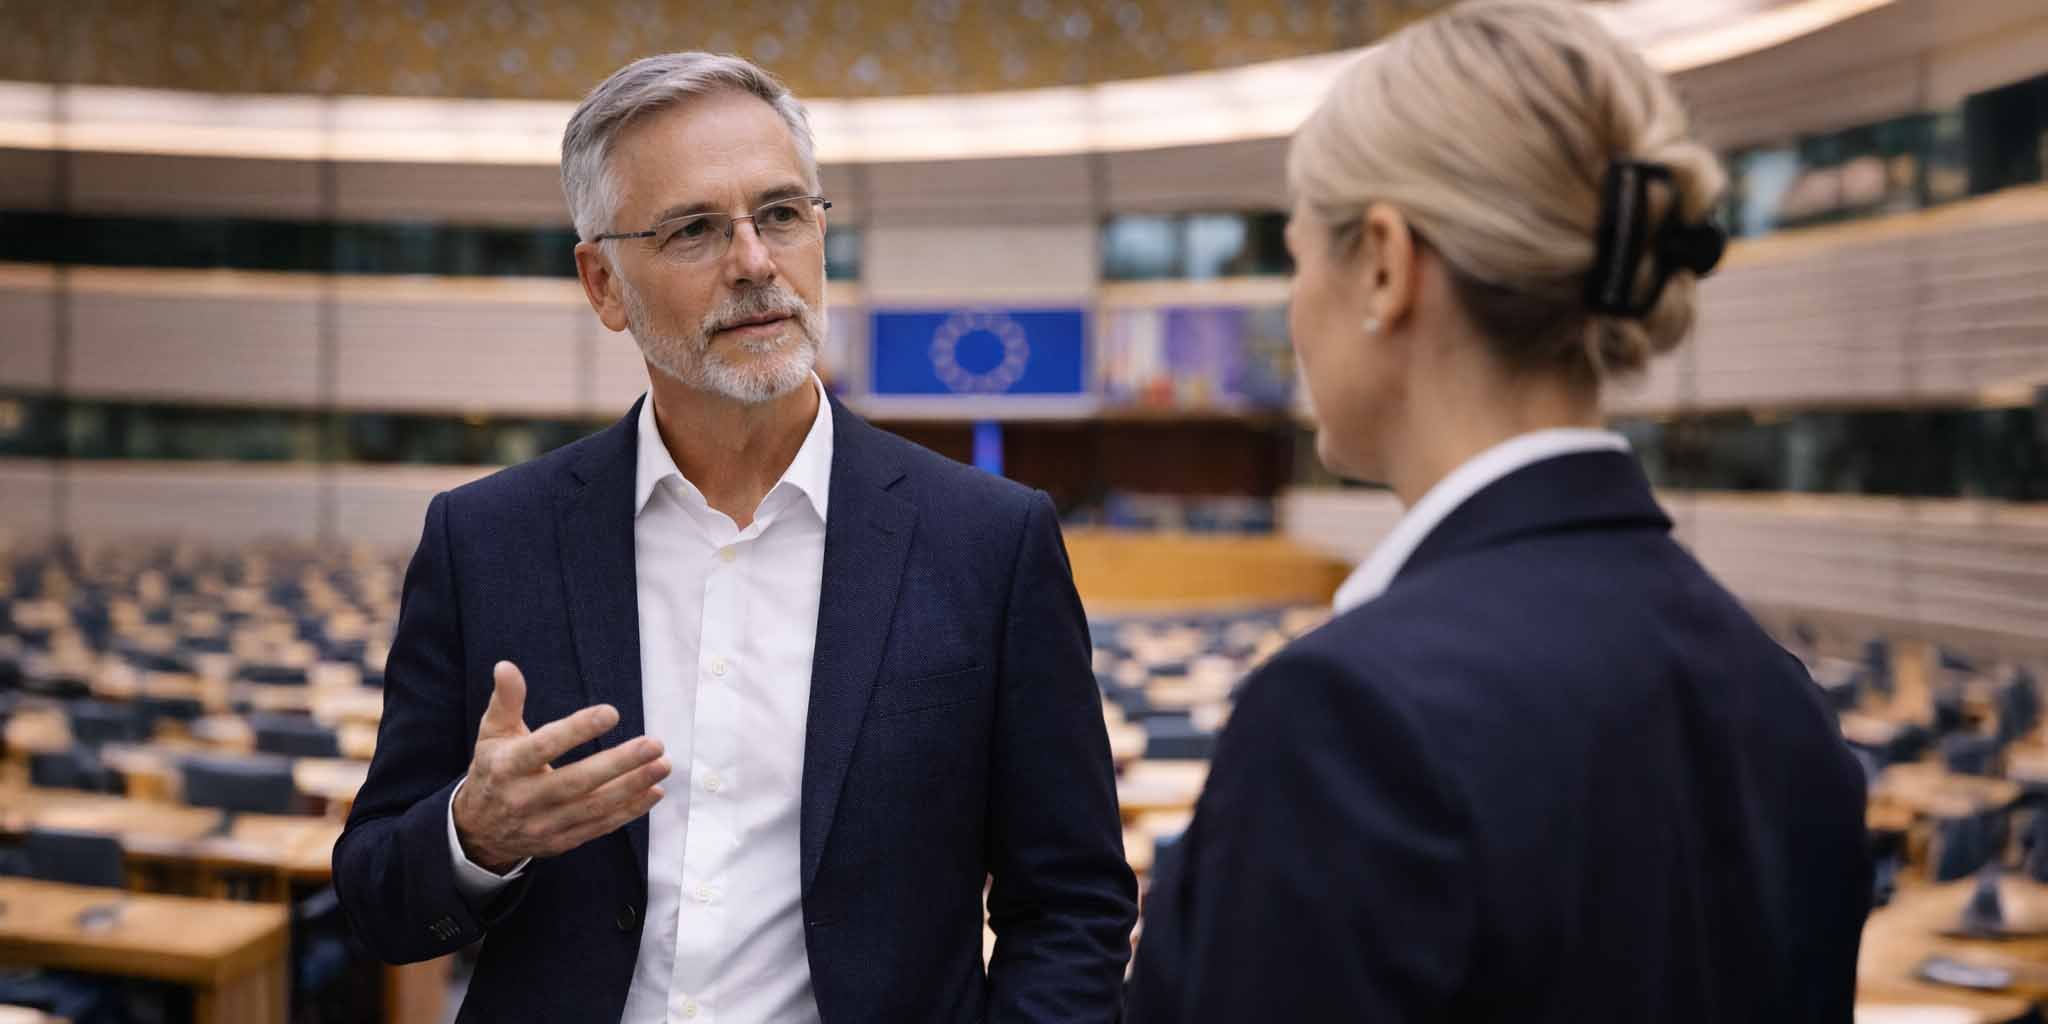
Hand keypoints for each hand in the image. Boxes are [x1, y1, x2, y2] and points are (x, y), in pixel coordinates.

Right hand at [452, 660, 669, 872]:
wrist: (479, 831)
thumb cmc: (493, 770)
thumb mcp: (492, 733)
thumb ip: (505, 700)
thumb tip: (507, 666)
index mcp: (507, 766)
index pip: (545, 746)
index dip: (578, 729)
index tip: (611, 712)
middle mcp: (525, 798)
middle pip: (576, 781)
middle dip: (619, 763)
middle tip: (654, 744)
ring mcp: (544, 824)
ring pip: (593, 806)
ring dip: (633, 787)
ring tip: (662, 765)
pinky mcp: (560, 841)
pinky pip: (599, 826)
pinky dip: (629, 811)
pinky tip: (654, 792)